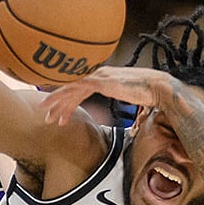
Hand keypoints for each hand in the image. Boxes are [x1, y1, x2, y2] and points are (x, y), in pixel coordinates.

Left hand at [40, 66, 176, 125]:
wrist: (159, 87)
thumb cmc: (152, 96)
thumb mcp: (137, 105)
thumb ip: (132, 114)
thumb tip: (133, 130)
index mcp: (105, 79)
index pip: (81, 90)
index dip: (68, 103)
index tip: (59, 115)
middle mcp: (99, 75)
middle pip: (72, 89)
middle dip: (57, 104)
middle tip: (46, 116)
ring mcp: (99, 76)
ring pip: (70, 88)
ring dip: (56, 101)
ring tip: (44, 113)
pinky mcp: (100, 80)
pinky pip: (76, 86)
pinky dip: (63, 93)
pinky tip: (53, 100)